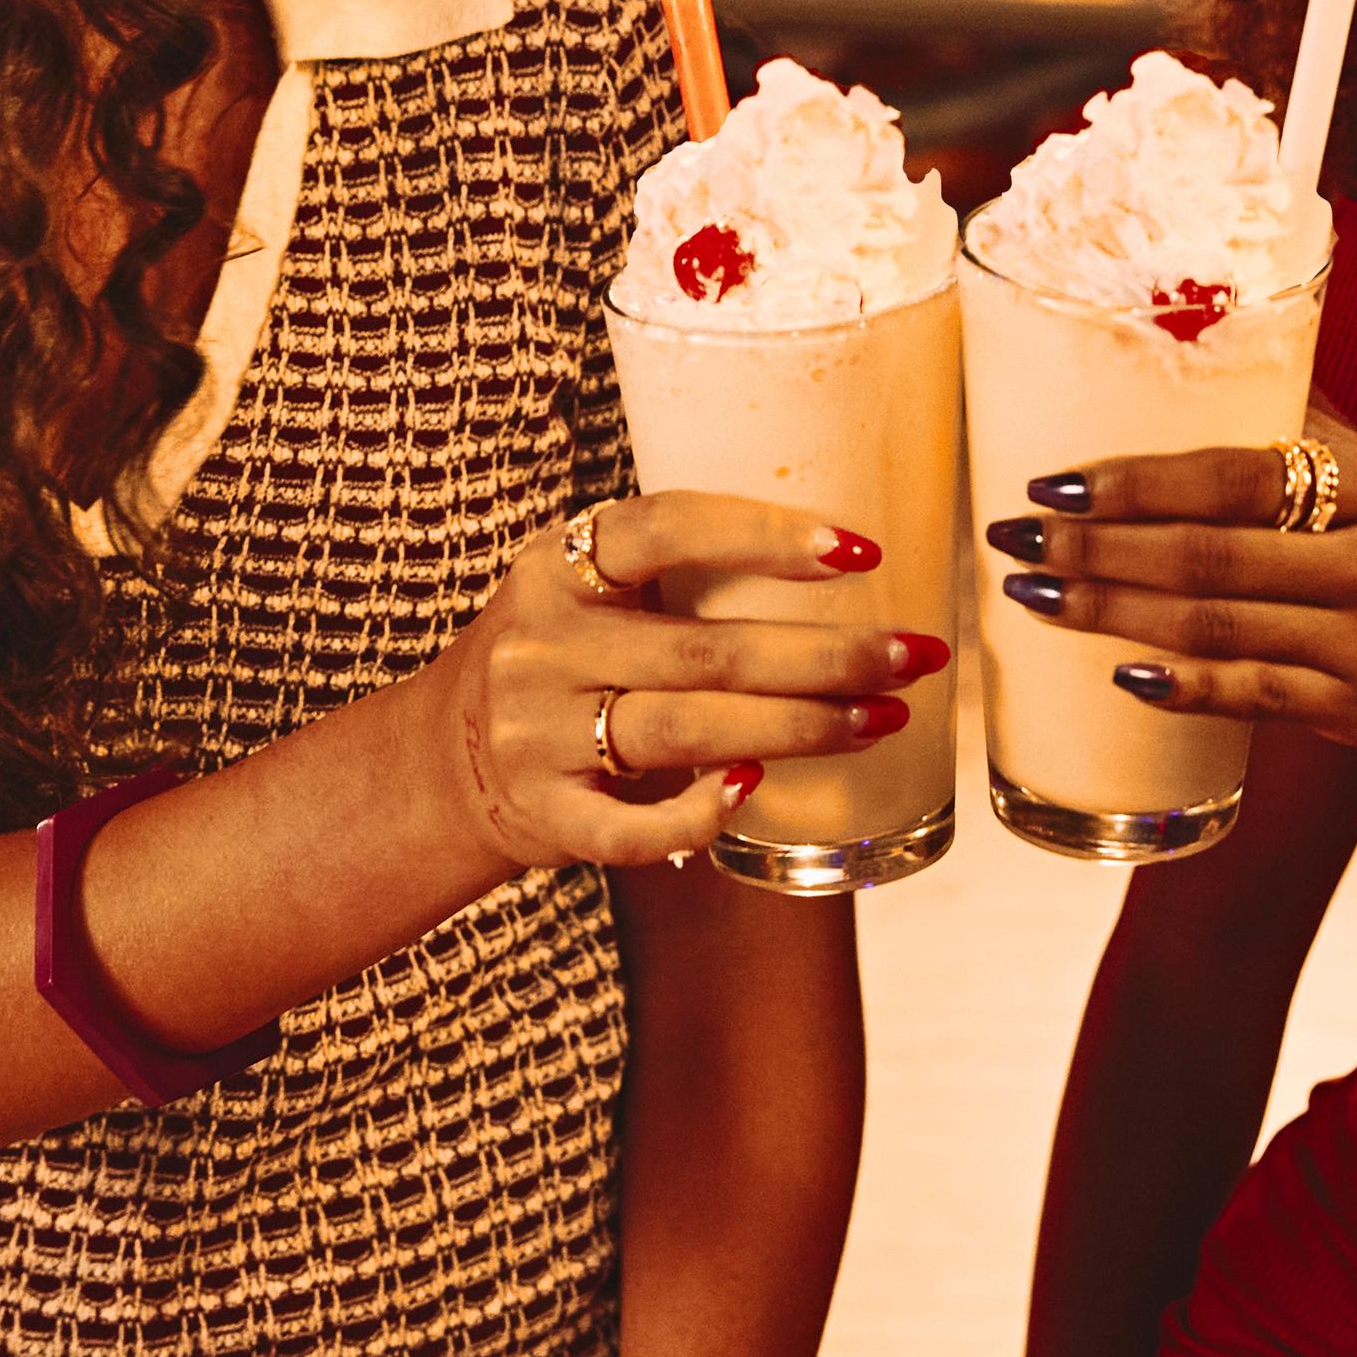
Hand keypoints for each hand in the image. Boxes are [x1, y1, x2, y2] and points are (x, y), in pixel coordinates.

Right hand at [428, 495, 944, 868]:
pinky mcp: (543, 814)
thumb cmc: (559, 661)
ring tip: (881, 719)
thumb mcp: (584, 594)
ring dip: (799, 729)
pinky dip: (700, 812)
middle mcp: (541, 642)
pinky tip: (757, 792)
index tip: (861, 552)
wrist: (444, 764)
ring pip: (686, 731)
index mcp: (557, 565)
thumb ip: (671, 574)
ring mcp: (536, 733)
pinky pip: (633, 827)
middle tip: (912, 656)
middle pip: (705, 649)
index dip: (765, 534)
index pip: (665, 529)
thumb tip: (846, 558)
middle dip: (825, 656)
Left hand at [987, 412, 1356, 755]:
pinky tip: (1120, 675)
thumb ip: (1313, 426)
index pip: (1240, 476)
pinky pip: (1258, 699)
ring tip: (1034, 595)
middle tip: (1013, 538)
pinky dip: (1187, 688)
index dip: (1140, 480)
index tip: (1055, 478)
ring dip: (1114, 613)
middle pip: (1213, 556)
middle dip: (1099, 547)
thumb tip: (1216, 334)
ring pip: (1220, 629)